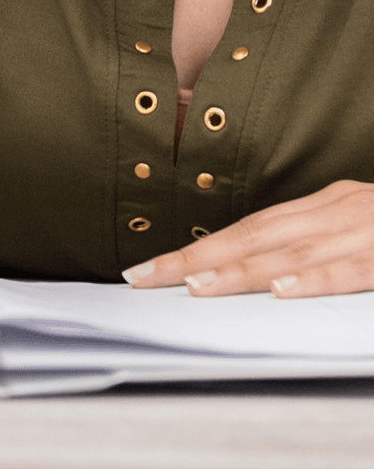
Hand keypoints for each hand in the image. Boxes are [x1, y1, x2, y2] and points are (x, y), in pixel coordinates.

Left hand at [124, 180, 373, 297]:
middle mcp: (340, 210)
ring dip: (238, 268)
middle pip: (253, 235)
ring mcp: (368, 228)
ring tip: (193, 285)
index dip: (198, 246)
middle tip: (144, 276)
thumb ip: (319, 244)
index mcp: (329, 205)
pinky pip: (352, 268)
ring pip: (291, 252)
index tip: (153, 266)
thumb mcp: (361, 227)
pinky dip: (314, 279)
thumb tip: (266, 270)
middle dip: (194, 257)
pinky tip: (280, 289)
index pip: (249, 227)